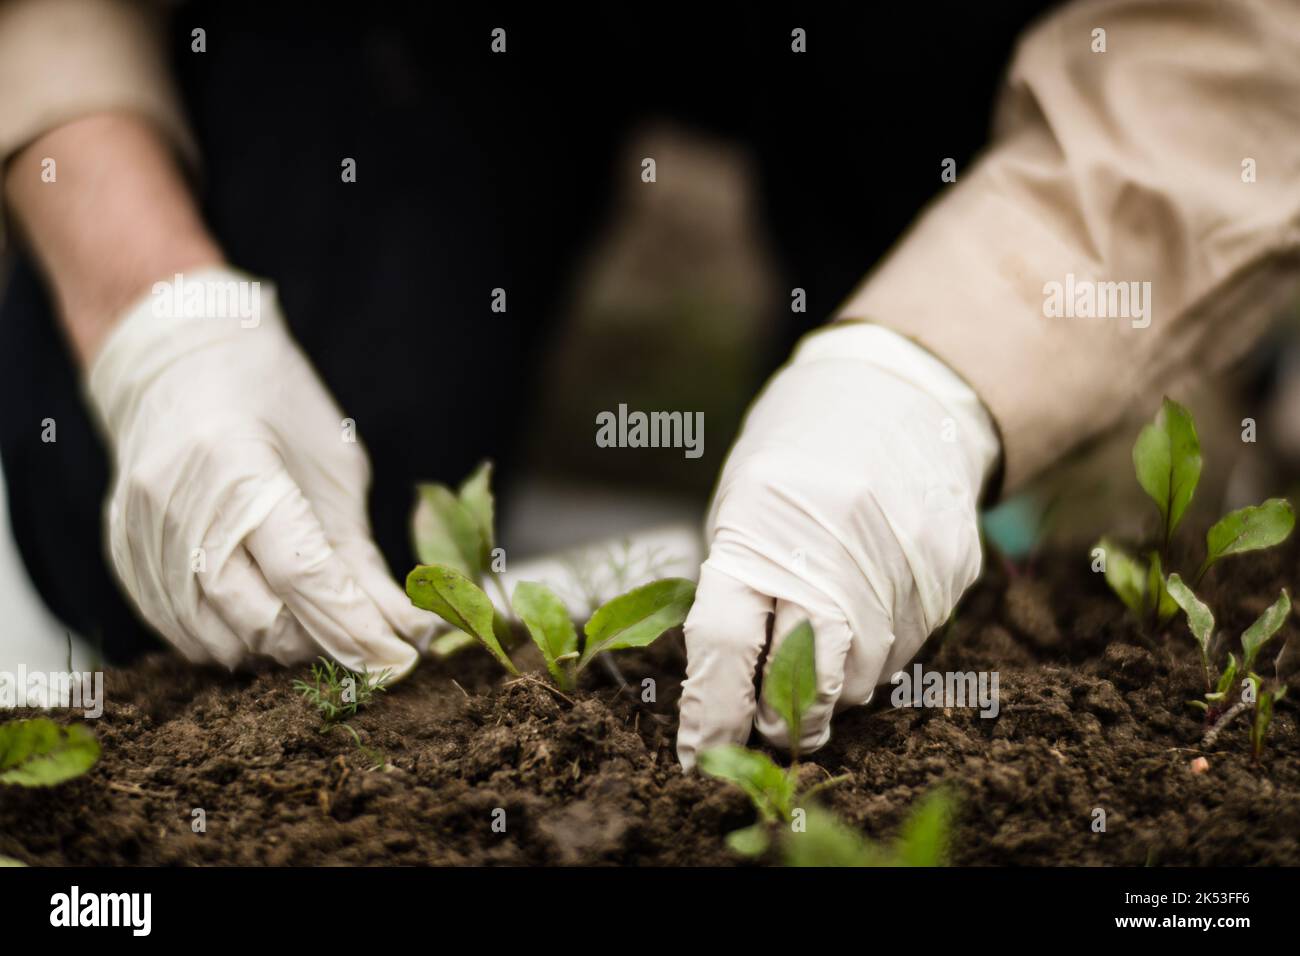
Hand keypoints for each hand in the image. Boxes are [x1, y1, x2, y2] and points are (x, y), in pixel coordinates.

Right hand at [87, 267, 429, 675]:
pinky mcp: (125, 554)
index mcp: (238, 466)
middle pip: (256, 618)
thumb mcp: (334, 467)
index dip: (354, 627)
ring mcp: (143, 533)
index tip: (395, 659)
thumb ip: (356, 552)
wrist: (181, 362)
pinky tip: (262, 619)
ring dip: (275, 649)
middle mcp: (179, 505)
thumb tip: (398, 628)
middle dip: (319, 643)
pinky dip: (228, 639)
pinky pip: (178, 629)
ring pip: (216, 638)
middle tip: (357, 635)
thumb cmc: (274, 405)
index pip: (302, 576)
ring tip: (311, 626)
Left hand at [676, 322, 999, 768]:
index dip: (711, 711)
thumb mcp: (746, 503)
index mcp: (761, 524)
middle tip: (773, 726)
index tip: (699, 755)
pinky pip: (910, 648)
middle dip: (785, 718)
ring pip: (865, 674)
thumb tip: (734, 688)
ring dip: (838, 686)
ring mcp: (898, 561)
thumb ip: (740, 586)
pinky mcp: (948, 572)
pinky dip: (881, 652)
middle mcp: (832, 545)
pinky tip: (872, 612)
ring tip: (826, 648)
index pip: (726, 640)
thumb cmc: (801, 454)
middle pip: (807, 675)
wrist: (903, 393)